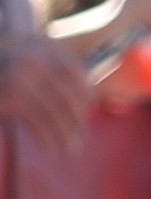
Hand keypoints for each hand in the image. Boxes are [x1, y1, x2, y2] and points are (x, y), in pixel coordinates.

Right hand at [0, 34, 89, 154]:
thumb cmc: (7, 65)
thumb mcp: (33, 59)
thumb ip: (58, 72)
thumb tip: (93, 96)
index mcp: (46, 50)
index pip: (77, 73)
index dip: (86, 94)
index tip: (88, 110)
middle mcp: (38, 63)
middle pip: (69, 96)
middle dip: (78, 119)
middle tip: (80, 136)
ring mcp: (25, 80)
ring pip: (56, 113)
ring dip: (66, 134)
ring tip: (71, 148)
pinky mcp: (14, 97)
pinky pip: (38, 122)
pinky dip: (47, 138)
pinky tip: (50, 148)